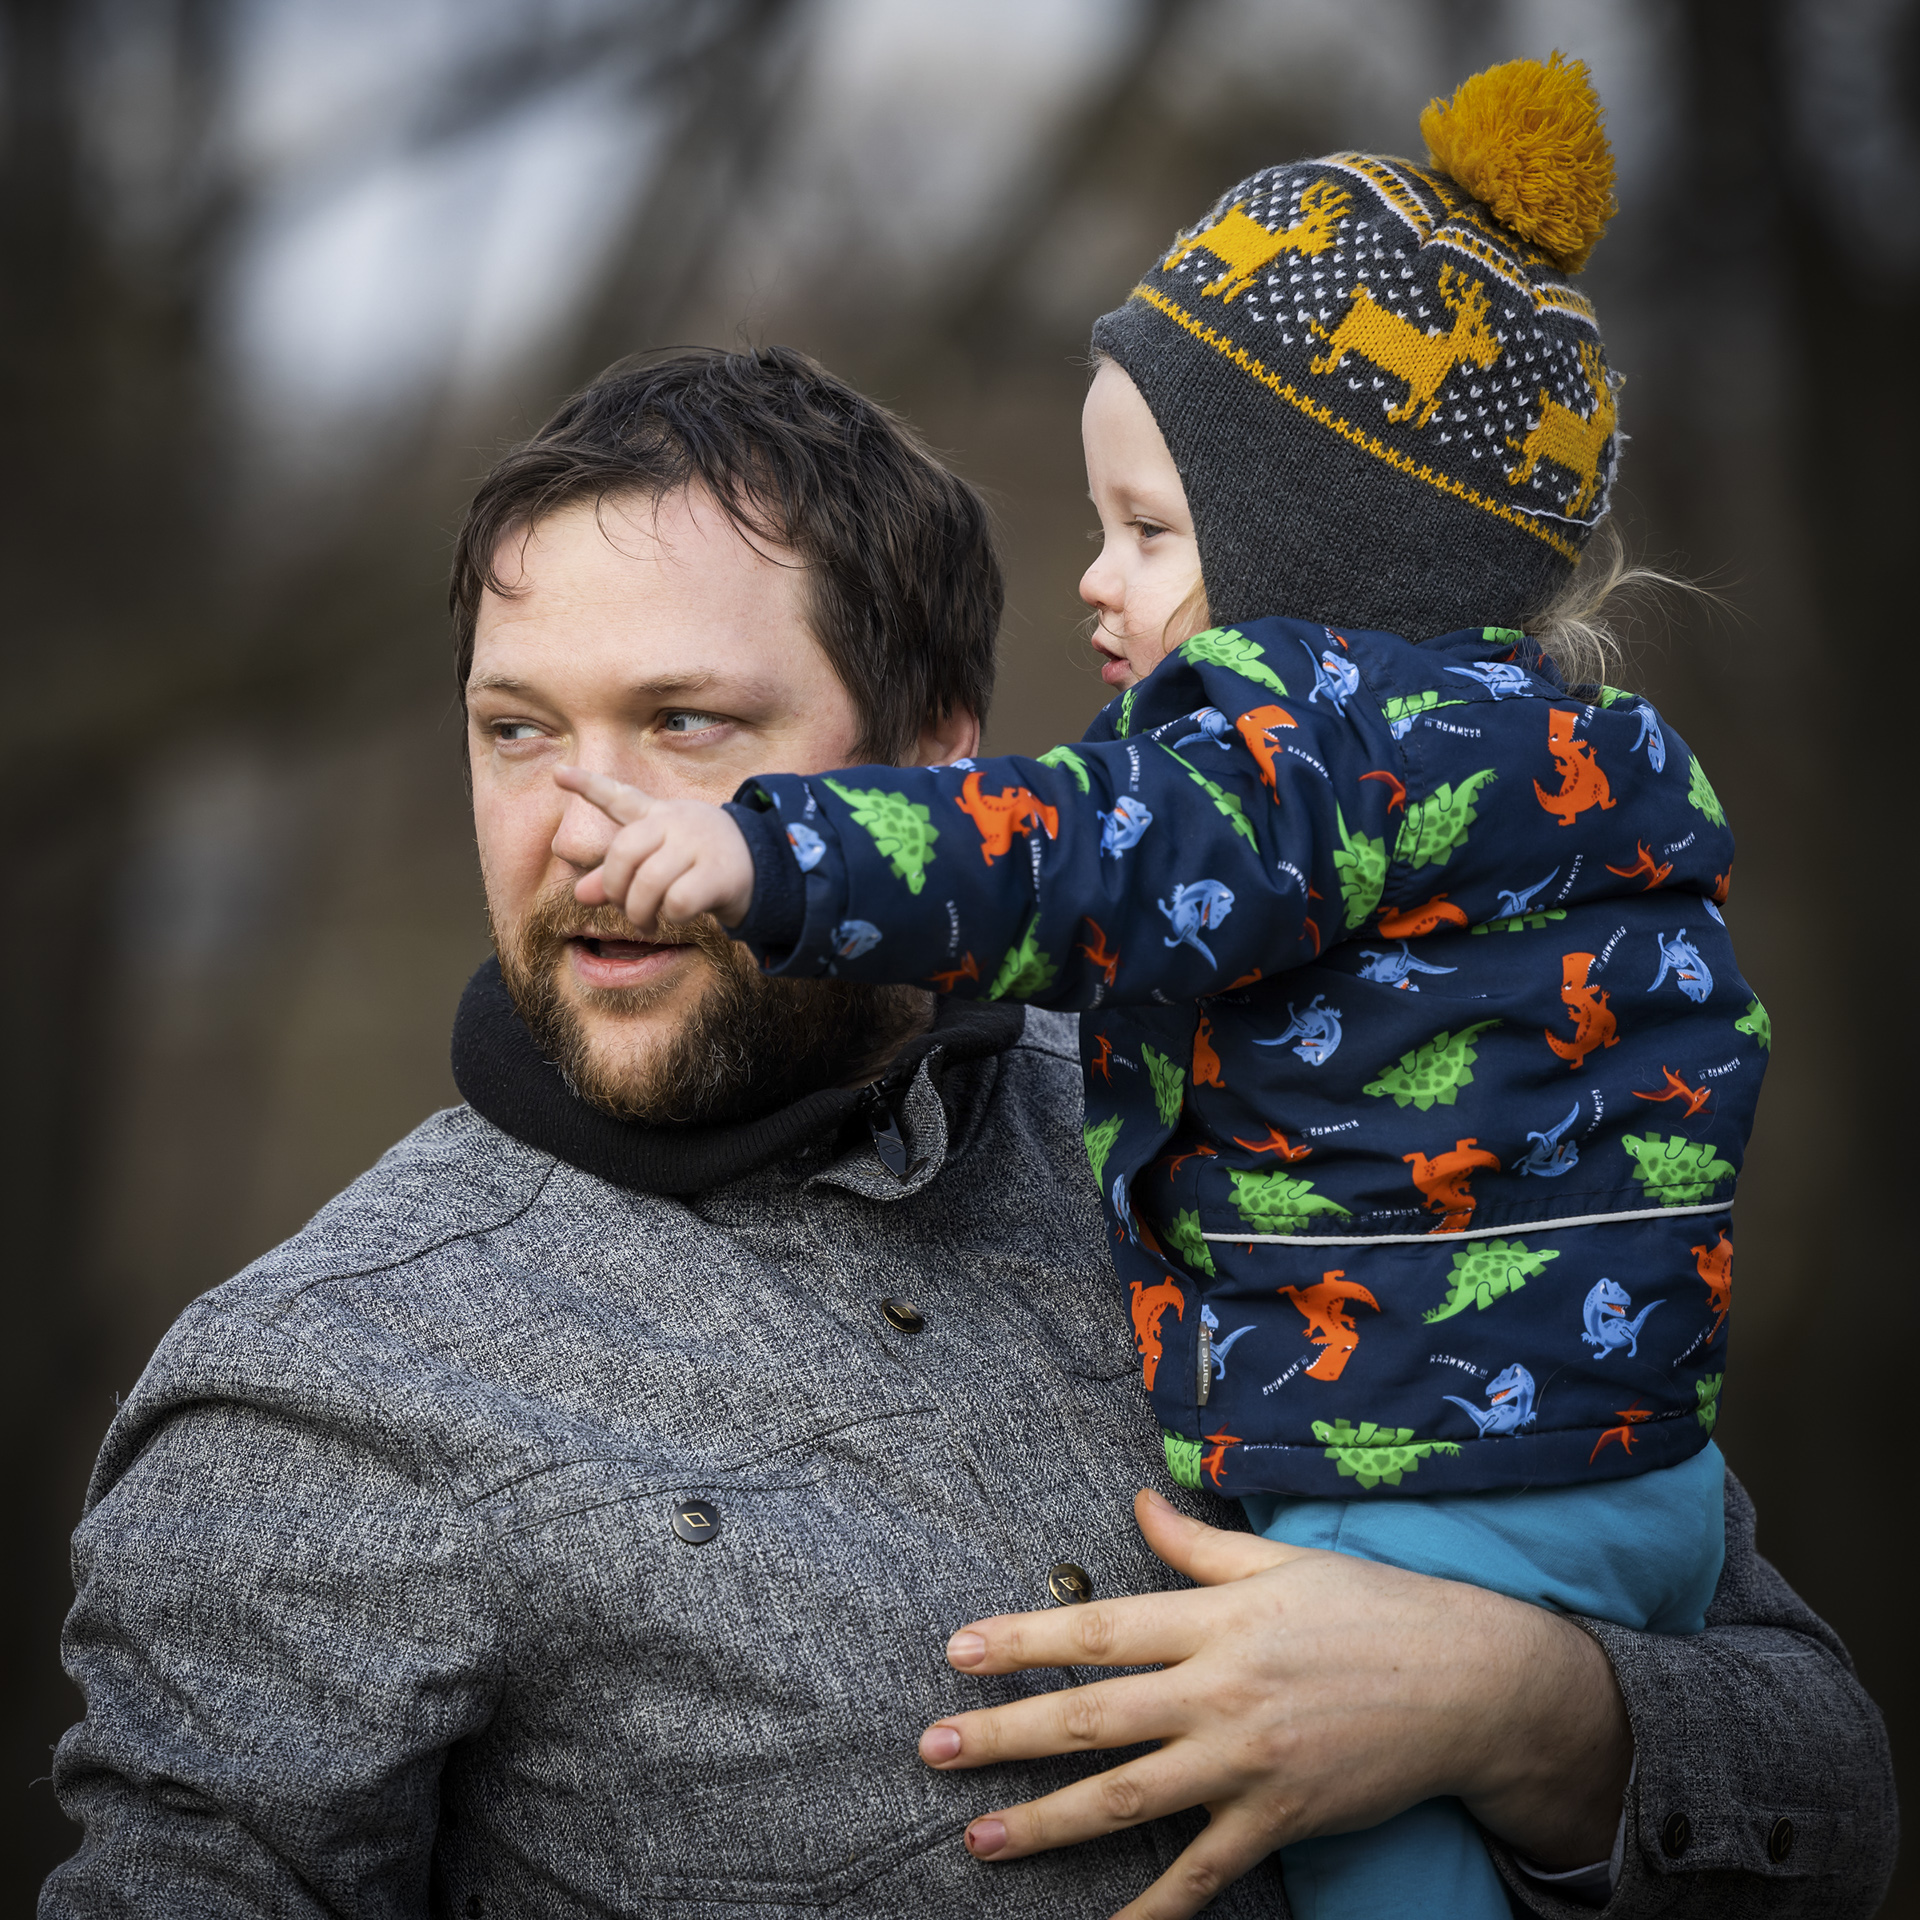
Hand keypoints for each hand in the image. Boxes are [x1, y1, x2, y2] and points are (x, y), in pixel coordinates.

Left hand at [555, 766, 755, 932]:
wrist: (766, 868)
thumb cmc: (702, 865)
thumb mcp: (658, 865)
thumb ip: (617, 876)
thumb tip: (580, 895)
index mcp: (658, 816)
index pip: (619, 797)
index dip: (586, 785)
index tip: (557, 772)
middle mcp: (676, 822)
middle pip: (623, 853)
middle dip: (615, 889)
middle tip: (625, 909)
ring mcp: (697, 844)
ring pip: (647, 883)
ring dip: (641, 913)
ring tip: (648, 922)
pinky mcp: (718, 871)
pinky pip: (676, 902)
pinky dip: (672, 917)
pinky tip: (680, 916)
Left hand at [917, 1489, 1631, 1919]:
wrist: (1471, 1682)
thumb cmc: (1371, 1607)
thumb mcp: (1280, 1559)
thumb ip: (1198, 1541)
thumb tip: (1136, 1502)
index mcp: (1215, 1620)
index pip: (1098, 1630)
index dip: (1023, 1641)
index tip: (958, 1652)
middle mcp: (1220, 1692)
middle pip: (1094, 1718)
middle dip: (1007, 1736)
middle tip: (934, 1748)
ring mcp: (1248, 1763)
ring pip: (1130, 1799)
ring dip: (1049, 1824)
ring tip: (980, 1839)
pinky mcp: (1280, 1820)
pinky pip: (1205, 1874)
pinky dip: (1154, 1909)